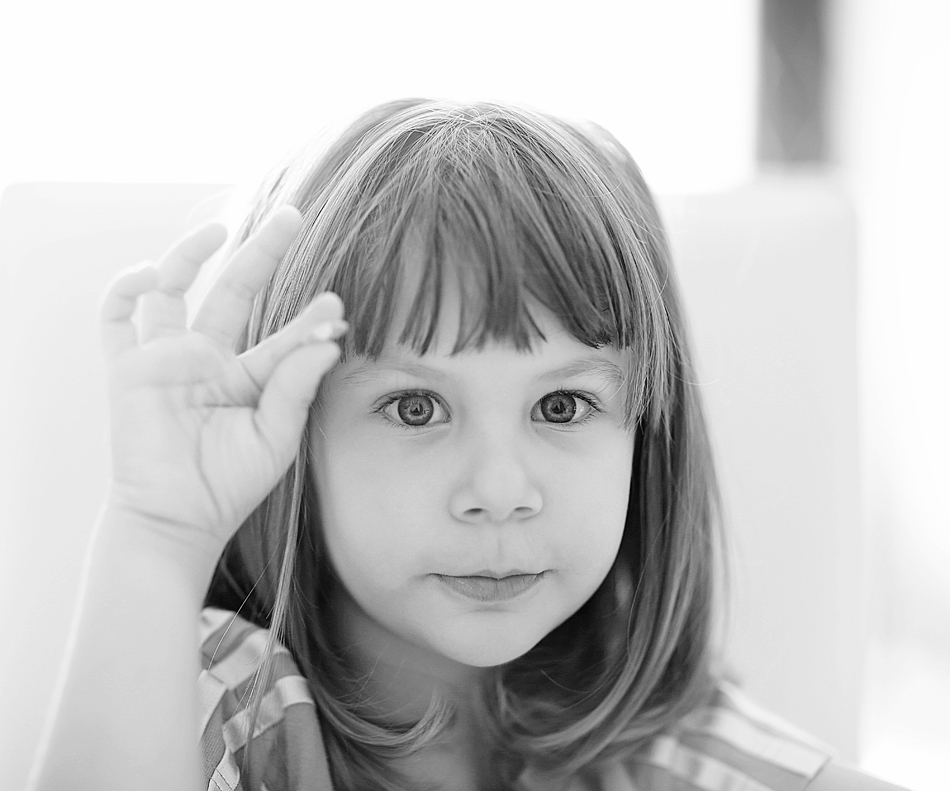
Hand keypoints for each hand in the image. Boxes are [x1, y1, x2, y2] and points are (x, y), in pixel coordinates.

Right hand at [100, 206, 342, 557]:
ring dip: (192, 253)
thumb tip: (330, 339)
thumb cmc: (230, 484)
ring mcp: (167, 359)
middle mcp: (208, 358)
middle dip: (263, 252)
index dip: (309, 318)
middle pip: (235, 289)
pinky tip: (155, 273)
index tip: (337, 305)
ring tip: (224, 229)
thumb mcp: (276, 435)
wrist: (177, 520)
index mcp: (248, 377)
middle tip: (293, 215)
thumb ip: (297, 385)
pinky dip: (128, 288)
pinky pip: (118, 317)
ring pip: (174, 289)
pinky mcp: (129, 368)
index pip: (284, 335)